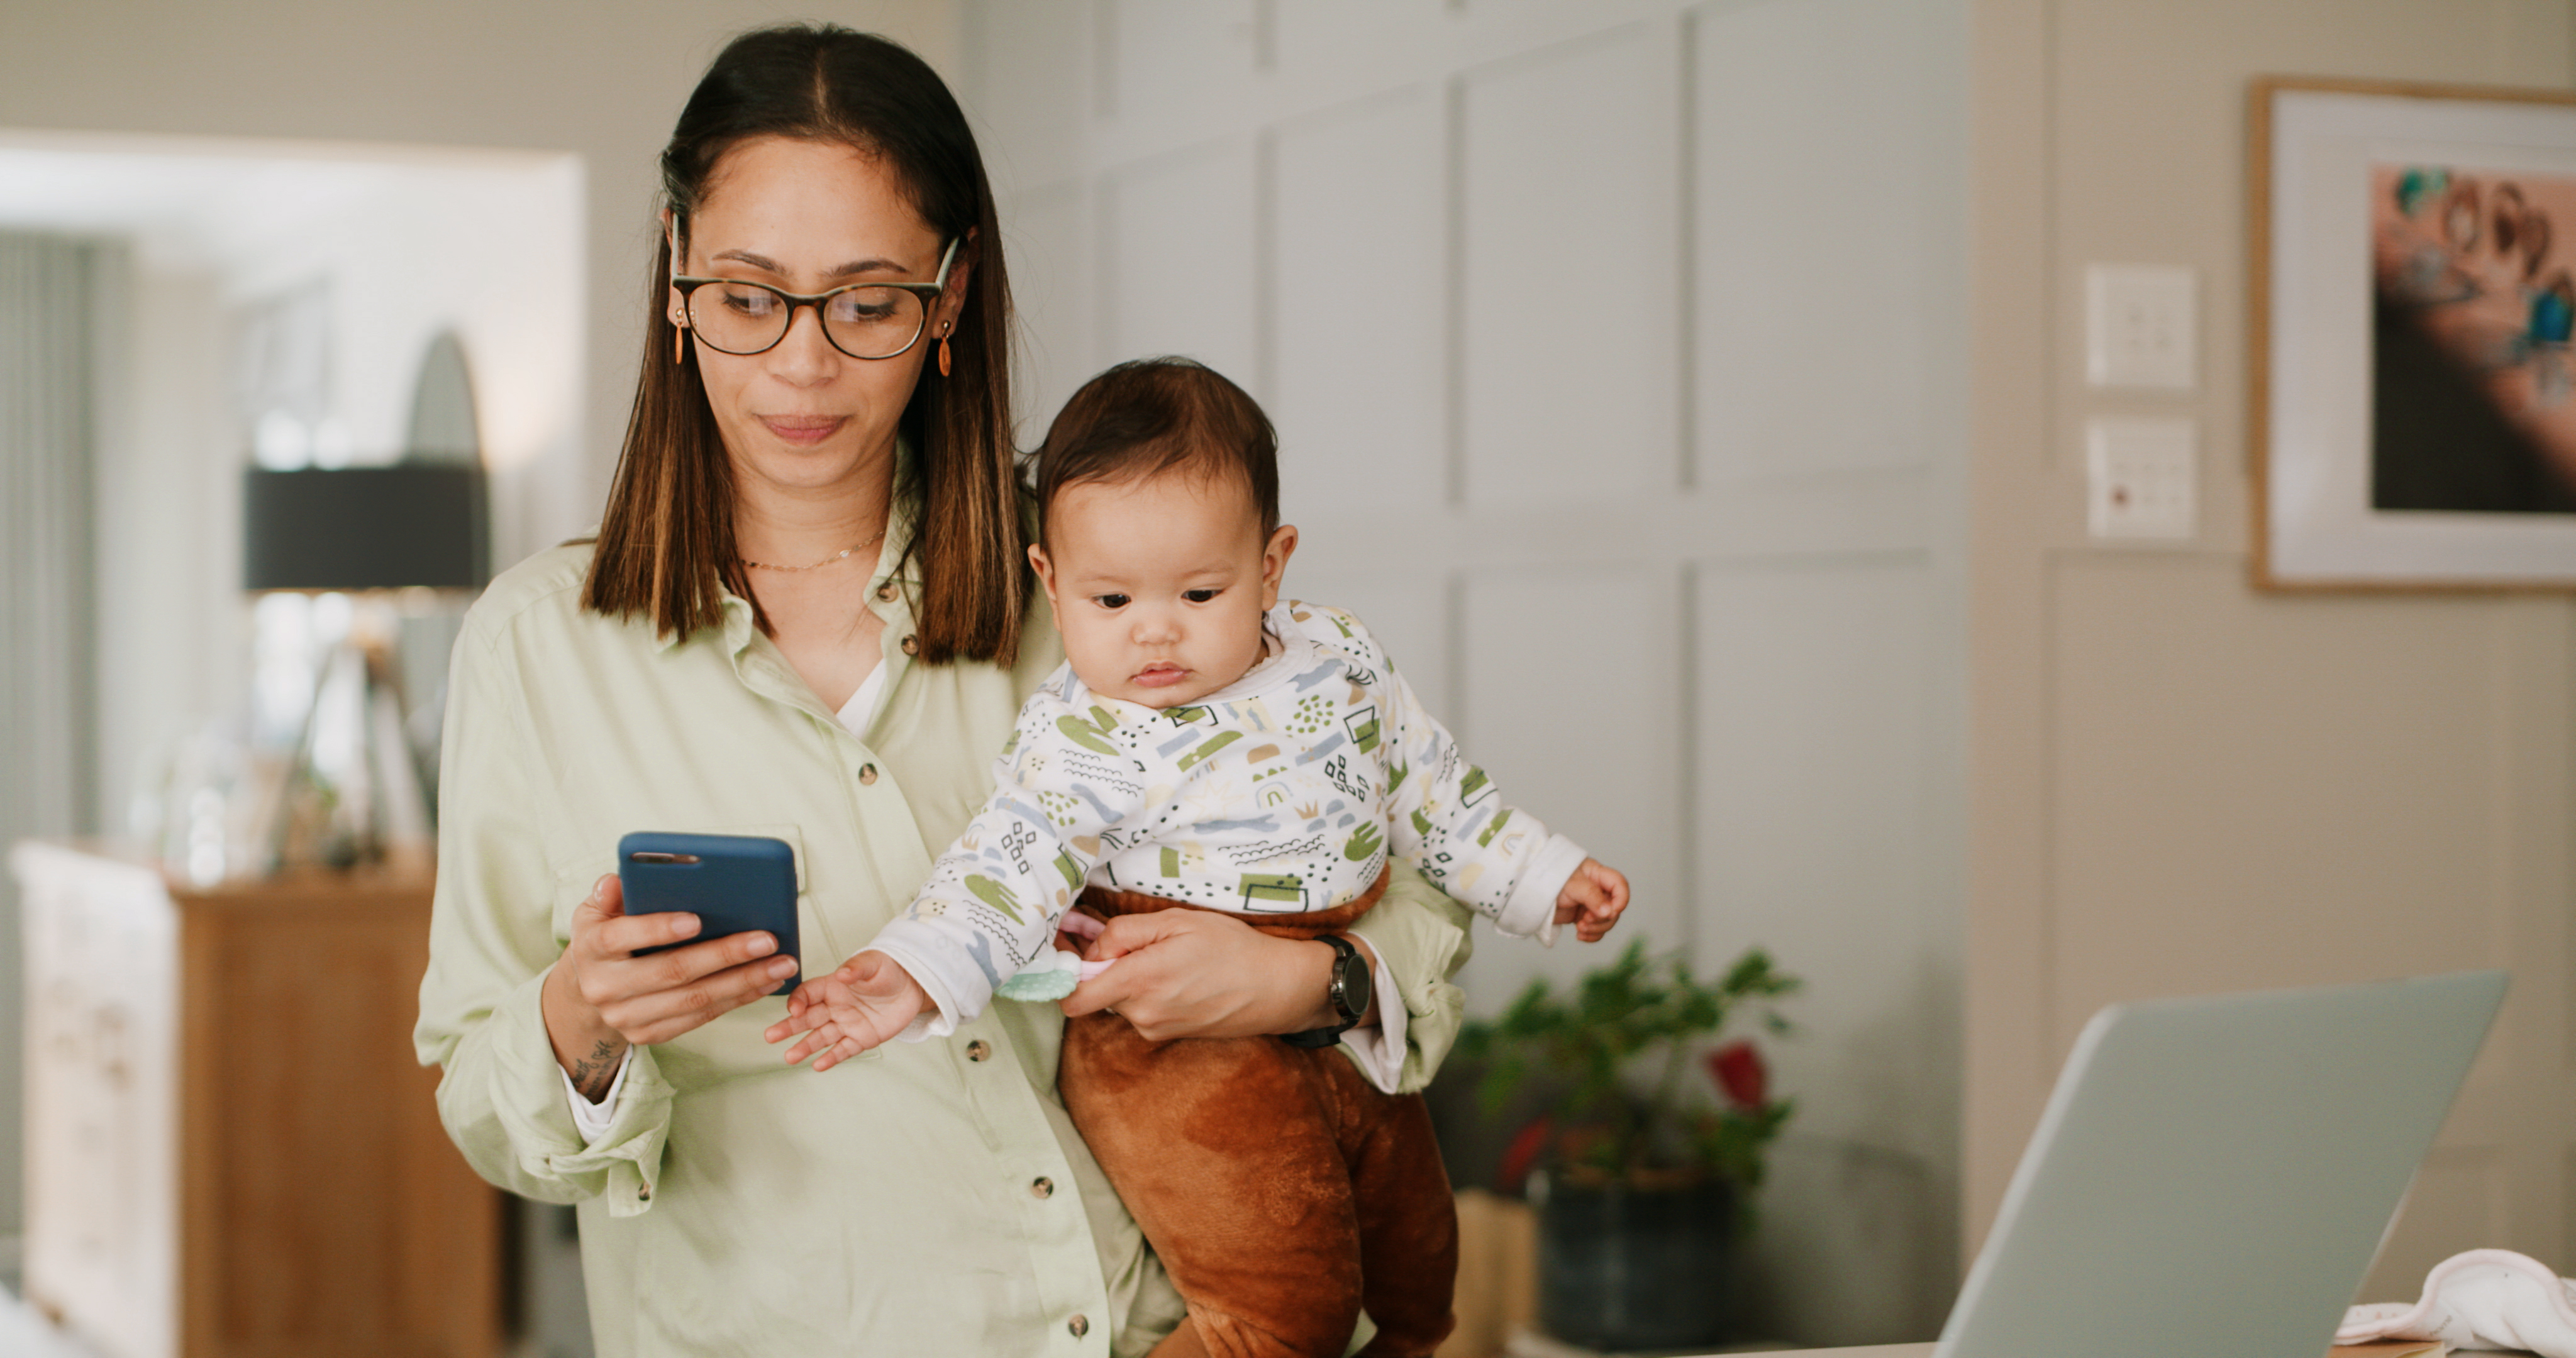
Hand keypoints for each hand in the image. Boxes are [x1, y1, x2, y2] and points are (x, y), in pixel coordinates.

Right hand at [541, 874, 800, 1098]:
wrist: (587, 990)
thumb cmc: (605, 936)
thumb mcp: (596, 910)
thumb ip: (610, 894)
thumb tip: (619, 880)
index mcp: (590, 949)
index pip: (620, 937)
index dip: (657, 929)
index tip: (696, 919)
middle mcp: (604, 988)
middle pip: (671, 972)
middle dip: (724, 956)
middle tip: (767, 940)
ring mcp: (626, 1017)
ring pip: (693, 1000)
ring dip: (743, 982)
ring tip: (781, 964)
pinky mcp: (648, 1035)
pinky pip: (699, 1017)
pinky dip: (736, 1000)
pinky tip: (765, 983)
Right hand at [763, 950, 929, 1070]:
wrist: (912, 987)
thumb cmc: (889, 970)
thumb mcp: (873, 963)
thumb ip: (857, 968)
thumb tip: (843, 973)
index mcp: (833, 985)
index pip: (808, 993)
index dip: (798, 1001)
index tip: (795, 1010)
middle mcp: (835, 1006)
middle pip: (807, 1018)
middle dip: (789, 1027)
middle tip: (770, 1036)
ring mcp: (846, 1024)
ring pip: (821, 1037)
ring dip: (805, 1047)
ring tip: (789, 1057)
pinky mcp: (861, 1038)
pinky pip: (843, 1050)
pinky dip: (831, 1058)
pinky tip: (817, 1066)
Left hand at [1059, 910, 1376, 1040]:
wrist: (1276, 988)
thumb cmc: (1232, 948)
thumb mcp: (1177, 920)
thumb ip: (1124, 931)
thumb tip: (1092, 948)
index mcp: (1139, 981)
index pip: (1073, 996)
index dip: (1065, 973)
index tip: (1074, 951)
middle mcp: (1141, 1013)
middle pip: (1096, 992)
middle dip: (1108, 967)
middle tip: (1140, 942)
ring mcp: (1154, 1029)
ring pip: (1120, 999)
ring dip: (1131, 979)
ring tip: (1171, 958)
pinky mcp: (1167, 1035)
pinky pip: (1141, 1010)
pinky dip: (1149, 992)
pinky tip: (1180, 977)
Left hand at [1553, 858, 1629, 942]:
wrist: (1530, 892)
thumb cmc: (1550, 878)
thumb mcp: (1573, 885)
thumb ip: (1592, 896)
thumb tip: (1609, 912)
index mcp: (1598, 875)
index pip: (1619, 885)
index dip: (1621, 899)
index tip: (1611, 911)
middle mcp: (1597, 890)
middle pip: (1614, 908)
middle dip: (1602, 919)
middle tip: (1585, 920)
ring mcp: (1590, 904)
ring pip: (1606, 921)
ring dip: (1596, 929)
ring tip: (1580, 928)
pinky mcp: (1582, 917)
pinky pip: (1595, 930)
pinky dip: (1591, 935)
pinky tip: (1579, 935)